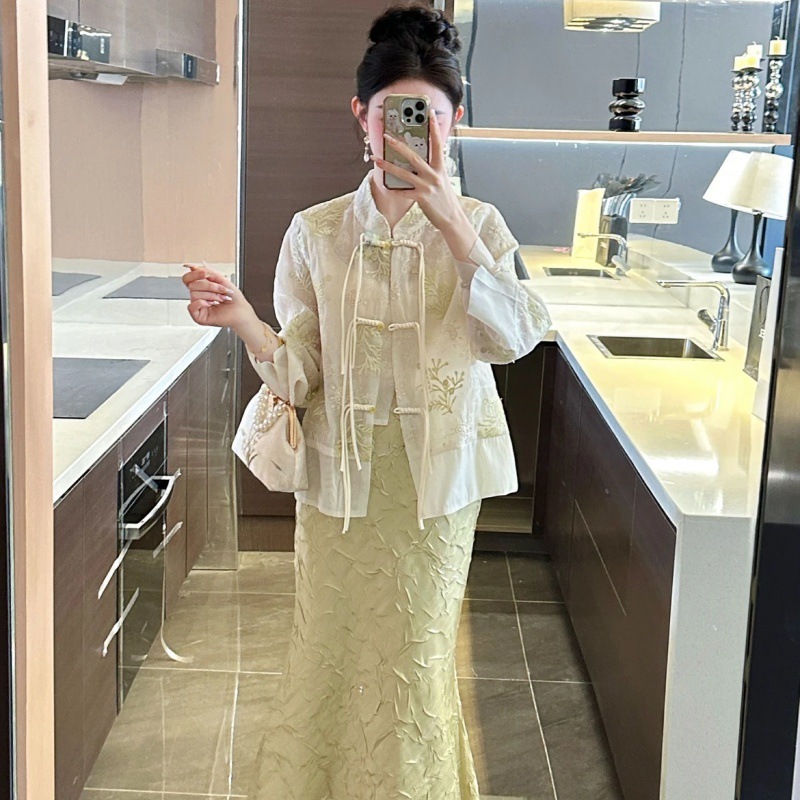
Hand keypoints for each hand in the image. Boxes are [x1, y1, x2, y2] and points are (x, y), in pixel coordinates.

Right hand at [182, 264, 253, 328]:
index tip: (205, 274)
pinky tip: (212, 304)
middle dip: (209, 286)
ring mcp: (197, 306)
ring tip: (221, 299)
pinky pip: (191, 306)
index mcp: (201, 287)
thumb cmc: (233, 297)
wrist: (241, 310)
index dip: (194, 274)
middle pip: (192, 285)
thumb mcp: (220, 279)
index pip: (188, 278)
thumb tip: (192, 267)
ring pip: (194, 295)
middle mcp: (198, 296)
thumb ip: (206, 272)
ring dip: (211, 295)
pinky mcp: (198, 316)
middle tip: (221, 290)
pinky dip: (203, 303)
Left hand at [370, 120, 478, 260]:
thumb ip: (432, 169)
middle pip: (415, 157)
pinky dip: (393, 188)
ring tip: (376, 159)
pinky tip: (383, 183)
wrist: (452, 219)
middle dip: (399, 145)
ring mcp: (427, 187)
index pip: (438, 143)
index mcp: (440, 168)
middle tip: (387, 137)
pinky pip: (403, 192)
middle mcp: (434, 175)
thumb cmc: (445, 199)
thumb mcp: (442, 180)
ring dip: (388, 165)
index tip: (429, 113)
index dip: (434, 128)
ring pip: (404, 173)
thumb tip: (419, 161)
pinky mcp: (421, 198)